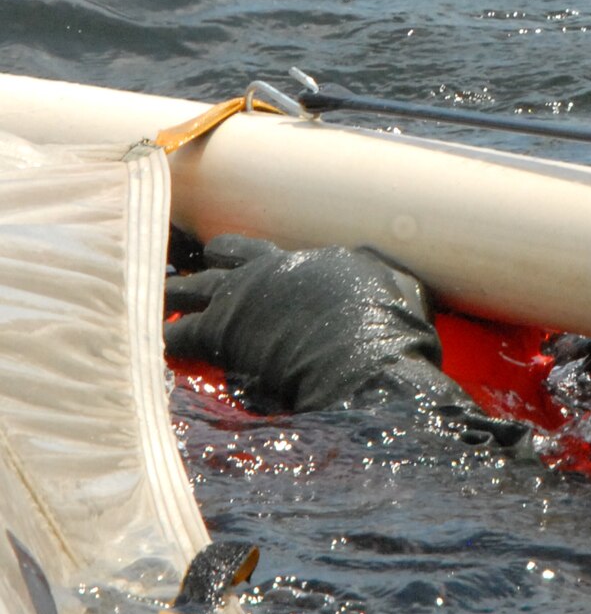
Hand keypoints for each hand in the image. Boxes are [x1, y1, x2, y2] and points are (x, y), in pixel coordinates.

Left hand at [164, 235, 526, 448]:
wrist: (364, 362)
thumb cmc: (399, 342)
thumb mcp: (413, 306)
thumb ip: (403, 299)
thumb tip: (417, 303)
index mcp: (331, 259)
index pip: (298, 252)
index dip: (268, 259)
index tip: (253, 261)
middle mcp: (286, 265)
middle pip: (234, 251)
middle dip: (211, 258)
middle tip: (188, 258)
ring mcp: (250, 294)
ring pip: (196, 284)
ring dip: (172, 290)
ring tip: (152, 292)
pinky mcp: (223, 329)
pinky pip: (179, 333)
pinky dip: (161, 340)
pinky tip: (148, 348)